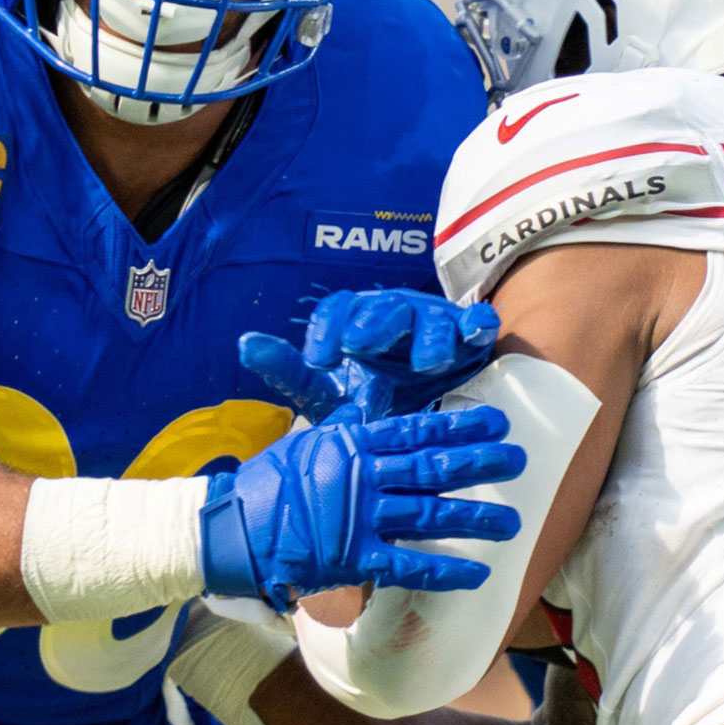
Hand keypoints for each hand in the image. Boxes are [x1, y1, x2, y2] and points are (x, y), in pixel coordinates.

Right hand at [199, 407, 524, 611]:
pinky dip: (445, 570)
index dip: (460, 427)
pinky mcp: (352, 558)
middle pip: (432, 467)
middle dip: (480, 463)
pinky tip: (476, 573)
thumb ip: (345, 429)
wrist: (231, 530)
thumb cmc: (268, 485)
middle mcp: (361, 475)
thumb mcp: (307, 441)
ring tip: (512, 523)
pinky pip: (408, 565)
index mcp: (351, 442)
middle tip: (520, 460)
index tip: (497, 424)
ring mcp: (358, 518)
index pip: (416, 430)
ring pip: (430, 514)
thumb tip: (371, 411)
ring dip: (475, 518)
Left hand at [243, 291, 503, 422]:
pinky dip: (478, 323)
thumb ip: (288, 371)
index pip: (337, 310)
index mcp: (355, 322)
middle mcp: (393, 314)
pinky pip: (476, 322)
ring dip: (429, 336)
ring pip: (430, 317)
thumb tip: (245, 343)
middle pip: (383, 308)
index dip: (327, 329)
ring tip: (426, 363)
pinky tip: (477, 334)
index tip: (318, 360)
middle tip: (361, 345)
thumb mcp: (326, 393)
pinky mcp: (468, 336)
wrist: (419, 416)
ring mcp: (433, 321)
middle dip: (372, 324)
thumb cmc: (368, 398)